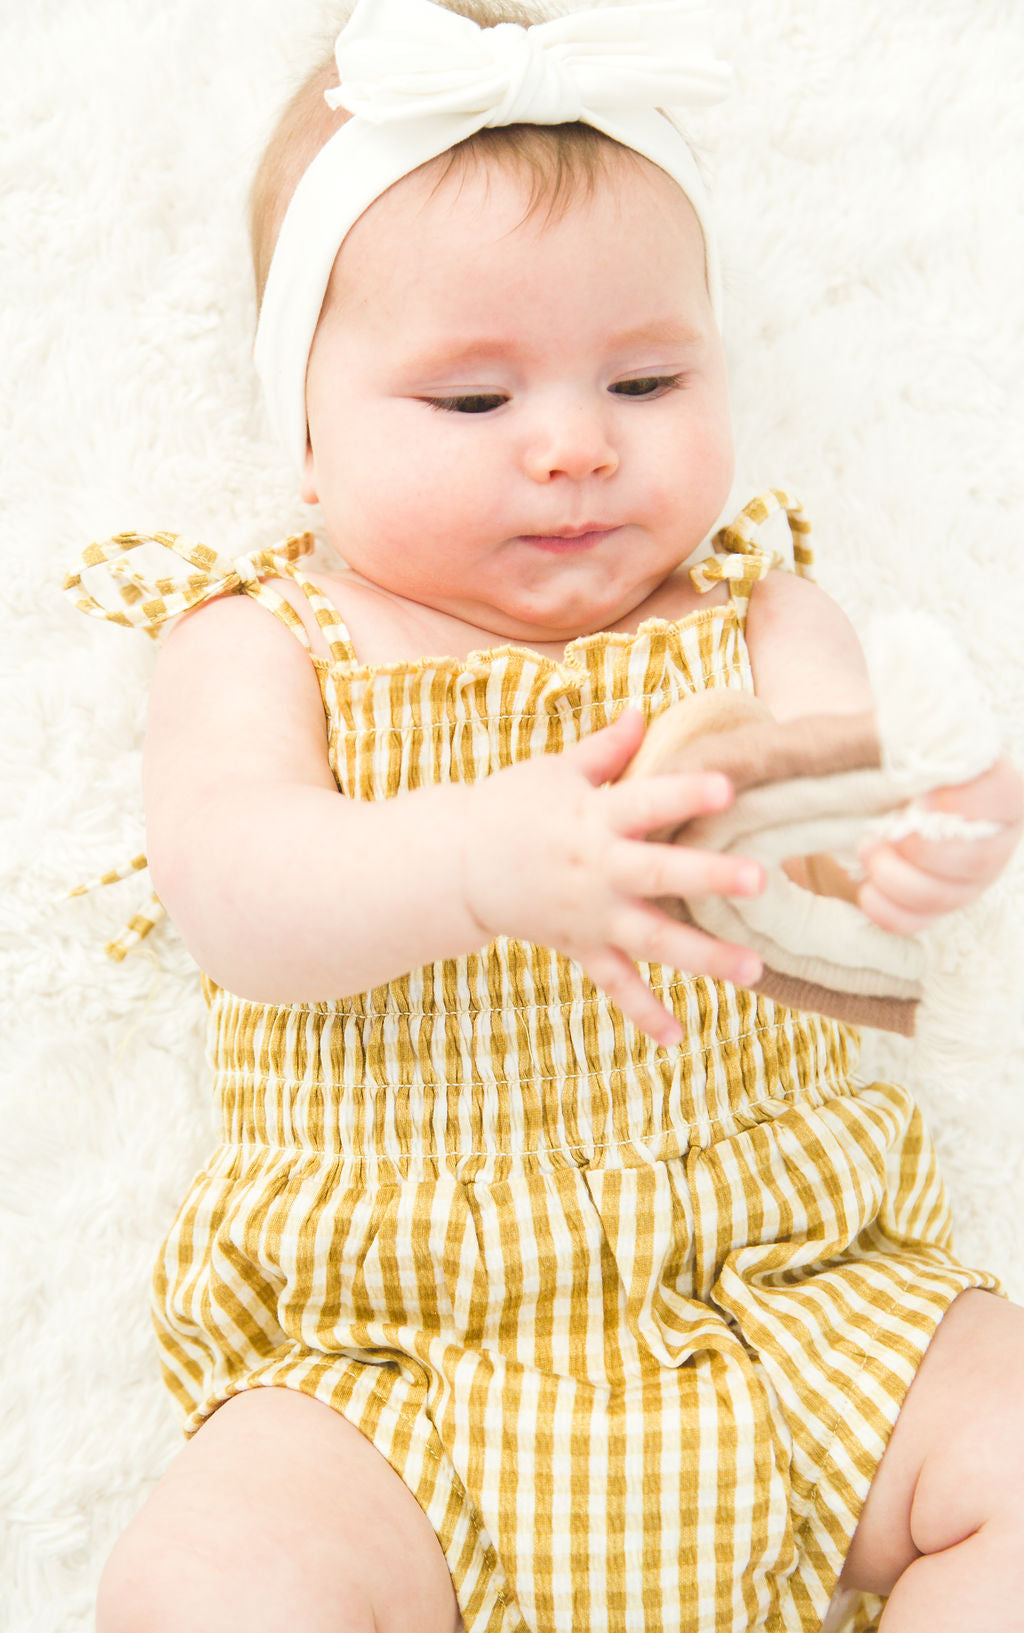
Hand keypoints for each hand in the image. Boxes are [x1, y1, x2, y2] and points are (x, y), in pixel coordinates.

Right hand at [461, 708, 764, 1045]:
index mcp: (592, 817)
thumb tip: (646, 712)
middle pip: (659, 873)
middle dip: (710, 877)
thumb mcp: (554, 769)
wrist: (455, 865)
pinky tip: (678, 1036)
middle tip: (761, 880)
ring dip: (703, 957)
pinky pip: (616, 985)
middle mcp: (596, 869)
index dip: (685, 793)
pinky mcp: (581, 947)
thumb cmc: (509, 806)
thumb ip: (607, 749)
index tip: (729, 787)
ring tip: (755, 970)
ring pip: (653, 939)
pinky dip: (644, 1013)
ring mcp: (590, 915)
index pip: (645, 801)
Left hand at [858, 754, 1023, 933]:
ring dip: (903, 882)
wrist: (822, 798)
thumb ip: (871, 738)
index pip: (1005, 793)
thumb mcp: (852, 739)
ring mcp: (964, 869)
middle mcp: (985, 826)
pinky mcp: (932, 899)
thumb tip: (888, 742)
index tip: (920, 802)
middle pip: (983, 858)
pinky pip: (924, 921)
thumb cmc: (847, 758)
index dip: (971, 806)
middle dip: (927, 854)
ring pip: (955, 895)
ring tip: (865, 851)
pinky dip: (892, 912)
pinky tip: (866, 891)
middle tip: (880, 835)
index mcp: (978, 774)